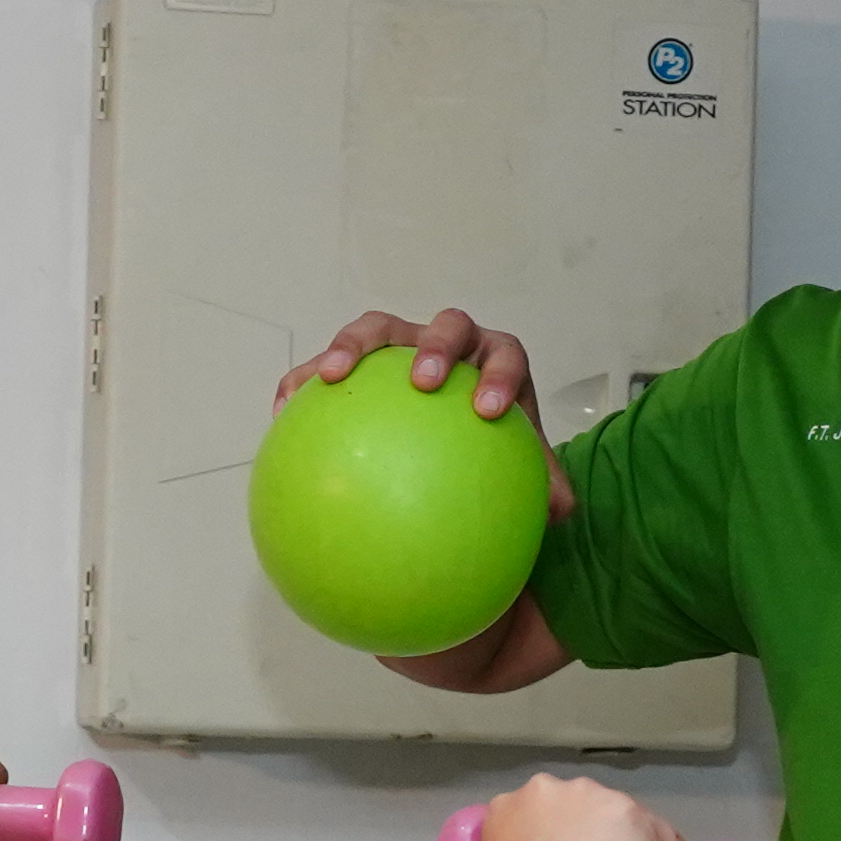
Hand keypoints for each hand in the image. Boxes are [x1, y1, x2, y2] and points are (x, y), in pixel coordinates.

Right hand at [276, 308, 578, 520]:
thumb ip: (539, 484)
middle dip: (434, 347)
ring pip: (377, 331)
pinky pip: (327, 367)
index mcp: (496, 362)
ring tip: (329, 377)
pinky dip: (304, 382)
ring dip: (351, 347)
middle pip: (445, 327)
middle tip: (423, 381)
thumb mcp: (519, 470)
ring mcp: (402, 347)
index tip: (487, 410)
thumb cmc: (490, 451)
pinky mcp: (359, 364)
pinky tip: (280, 412)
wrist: (449, 439)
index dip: (497, 375)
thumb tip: (560, 513)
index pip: (504, 356)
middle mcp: (451, 345)